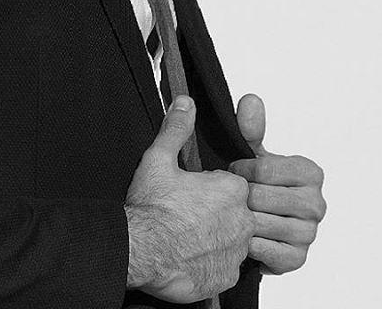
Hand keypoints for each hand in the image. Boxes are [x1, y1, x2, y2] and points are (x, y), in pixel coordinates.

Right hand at [124, 96, 253, 302]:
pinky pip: (225, 266)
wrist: (139, 252)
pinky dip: (211, 262)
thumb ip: (177, 128)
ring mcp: (236, 252)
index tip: (192, 192)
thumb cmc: (150, 208)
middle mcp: (241, 221)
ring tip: (186, 234)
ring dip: (215, 237)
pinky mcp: (226, 277)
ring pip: (232, 240)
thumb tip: (185, 103)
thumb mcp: (159, 159)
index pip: (233, 185)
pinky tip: (189, 255)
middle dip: (216, 212)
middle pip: (236, 212)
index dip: (211, 187)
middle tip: (186, 213)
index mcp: (231, 190)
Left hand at [227, 93, 326, 275]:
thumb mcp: (252, 152)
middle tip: (231, 195)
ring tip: (233, 213)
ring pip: (264, 225)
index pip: (265, 169)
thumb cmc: (256, 181)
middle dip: (240, 196)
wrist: (256, 218)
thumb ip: (251, 127)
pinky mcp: (298, 259)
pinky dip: (250, 245)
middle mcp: (316, 203)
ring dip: (242, 220)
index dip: (242, 170)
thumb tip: (250, 100)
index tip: (234, 171)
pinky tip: (242, 237)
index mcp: (310, 172)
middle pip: (263, 198)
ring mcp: (310, 233)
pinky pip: (269, 252)